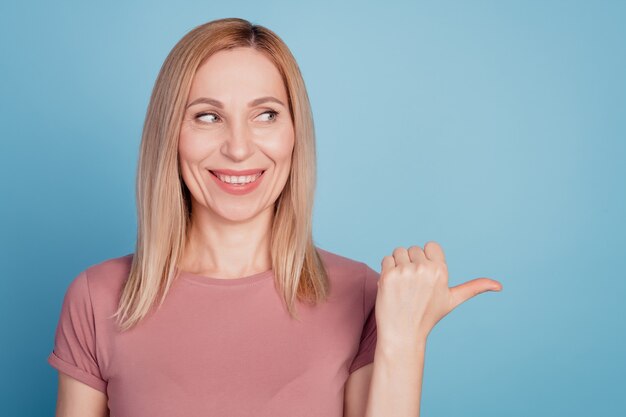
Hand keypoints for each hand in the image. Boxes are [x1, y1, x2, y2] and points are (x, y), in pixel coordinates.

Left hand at [375, 241, 501, 347]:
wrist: (403, 333)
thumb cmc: (427, 316)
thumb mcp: (452, 300)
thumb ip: (474, 288)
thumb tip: (499, 286)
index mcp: (441, 271)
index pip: (430, 246)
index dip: (426, 260)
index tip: (425, 277)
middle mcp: (424, 269)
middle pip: (413, 249)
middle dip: (411, 263)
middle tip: (412, 286)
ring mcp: (405, 272)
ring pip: (399, 252)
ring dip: (397, 265)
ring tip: (402, 286)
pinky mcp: (388, 275)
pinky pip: (386, 259)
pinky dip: (387, 270)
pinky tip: (392, 287)